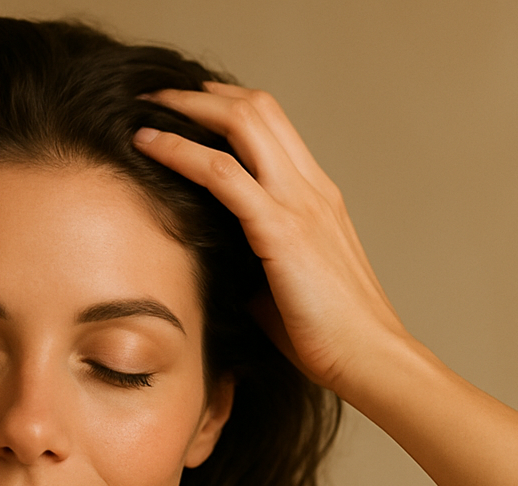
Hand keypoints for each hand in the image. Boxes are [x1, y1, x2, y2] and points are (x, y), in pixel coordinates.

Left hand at [133, 82, 409, 389]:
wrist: (369, 359)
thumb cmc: (327, 335)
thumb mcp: (281, 287)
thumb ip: (249, 262)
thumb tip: (207, 261)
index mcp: (316, 198)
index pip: (273, 127)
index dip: (228, 108)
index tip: (187, 110)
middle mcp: (311, 189)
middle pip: (258, 109)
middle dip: (203, 95)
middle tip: (159, 95)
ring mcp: (299, 204)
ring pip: (243, 123)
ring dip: (188, 108)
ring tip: (148, 106)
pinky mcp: (281, 230)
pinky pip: (222, 173)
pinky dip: (180, 151)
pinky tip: (148, 145)